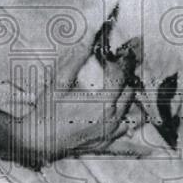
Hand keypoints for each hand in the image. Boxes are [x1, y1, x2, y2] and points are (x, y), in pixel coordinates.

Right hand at [15, 37, 153, 163]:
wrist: (38, 141)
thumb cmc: (47, 110)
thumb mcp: (59, 81)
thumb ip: (76, 58)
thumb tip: (89, 37)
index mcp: (103, 101)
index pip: (122, 75)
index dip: (126, 59)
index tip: (129, 47)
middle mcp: (112, 118)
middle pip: (130, 92)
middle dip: (129, 76)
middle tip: (128, 62)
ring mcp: (110, 133)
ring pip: (132, 113)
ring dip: (131, 99)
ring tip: (127, 87)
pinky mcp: (104, 144)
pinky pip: (125, 143)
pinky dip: (133, 141)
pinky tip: (143, 145)